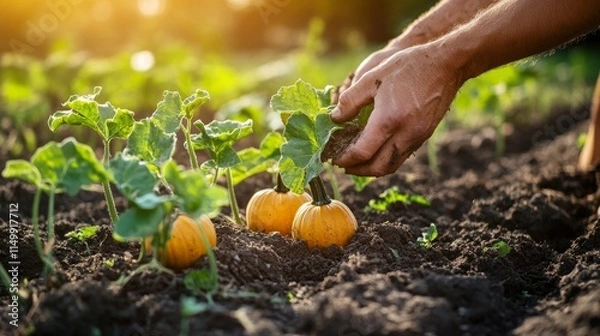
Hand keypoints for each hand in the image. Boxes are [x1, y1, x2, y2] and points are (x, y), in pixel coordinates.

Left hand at [330, 44, 463, 175]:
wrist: (447, 64)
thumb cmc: (408, 66)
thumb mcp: (373, 77)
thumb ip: (350, 100)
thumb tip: (335, 118)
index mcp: (389, 119)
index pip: (362, 152)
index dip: (345, 158)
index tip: (333, 157)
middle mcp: (405, 133)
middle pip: (377, 167)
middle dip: (357, 170)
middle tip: (342, 165)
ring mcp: (417, 137)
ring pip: (391, 166)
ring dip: (372, 169)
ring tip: (357, 163)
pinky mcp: (424, 135)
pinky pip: (402, 157)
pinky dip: (386, 160)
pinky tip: (377, 151)